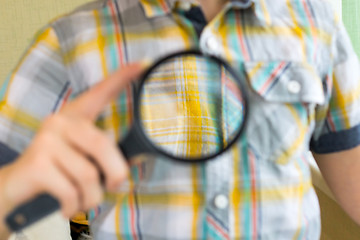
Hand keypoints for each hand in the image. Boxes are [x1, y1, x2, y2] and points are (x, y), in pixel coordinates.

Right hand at [0, 63, 144, 225]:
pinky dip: (75, 206)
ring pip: (89, 175)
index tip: (143, 64)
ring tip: (83, 200)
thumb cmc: (57, 172)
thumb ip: (103, 156)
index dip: (122, 78)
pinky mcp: (37, 163)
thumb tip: (130, 166)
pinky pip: (72, 191)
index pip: (101, 92)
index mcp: (75, 117)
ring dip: (92, 197)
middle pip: (103, 145)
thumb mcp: (82, 158)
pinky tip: (67, 206)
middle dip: (116, 173)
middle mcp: (60, 122)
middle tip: (116, 186)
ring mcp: (47, 141)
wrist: (15, 188)